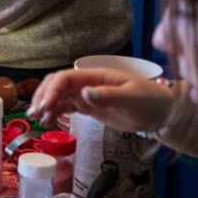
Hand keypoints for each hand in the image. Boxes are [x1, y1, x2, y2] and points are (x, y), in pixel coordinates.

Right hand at [29, 68, 175, 133]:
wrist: (162, 112)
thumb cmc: (150, 101)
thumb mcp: (131, 98)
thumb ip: (108, 96)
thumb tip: (84, 94)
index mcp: (96, 76)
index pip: (66, 78)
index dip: (52, 90)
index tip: (44, 106)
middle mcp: (88, 83)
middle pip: (57, 84)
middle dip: (43, 96)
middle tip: (35, 114)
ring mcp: (88, 95)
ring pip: (59, 95)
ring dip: (46, 104)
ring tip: (36, 119)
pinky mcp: (90, 107)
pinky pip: (67, 107)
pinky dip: (55, 112)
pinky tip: (48, 121)